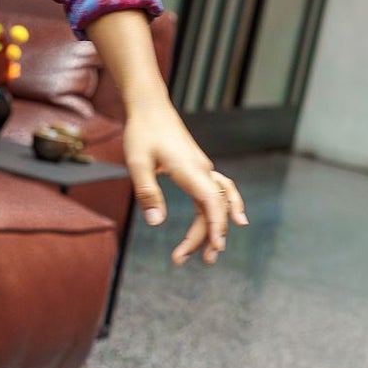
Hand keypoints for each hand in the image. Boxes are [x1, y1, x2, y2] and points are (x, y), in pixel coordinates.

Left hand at [122, 96, 247, 265]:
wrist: (150, 107)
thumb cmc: (142, 132)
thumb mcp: (137, 163)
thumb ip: (147, 192)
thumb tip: (156, 223)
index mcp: (190, 170)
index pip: (211, 202)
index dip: (215, 226)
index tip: (215, 248)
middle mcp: (203, 170)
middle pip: (213, 208)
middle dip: (204, 236)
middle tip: (179, 259)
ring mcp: (203, 169)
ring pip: (218, 202)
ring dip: (215, 226)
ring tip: (210, 252)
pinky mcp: (199, 169)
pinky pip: (218, 192)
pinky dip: (224, 208)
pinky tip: (231, 219)